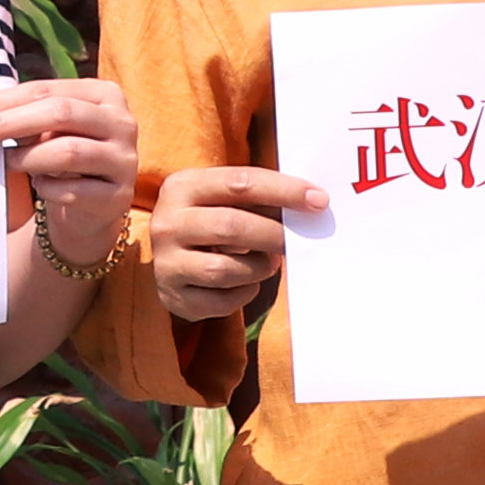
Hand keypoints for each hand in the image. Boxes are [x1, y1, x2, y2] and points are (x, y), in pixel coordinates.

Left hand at [0, 77, 142, 262]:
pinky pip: (74, 190)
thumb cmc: (61, 158)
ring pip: (68, 151)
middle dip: (10, 123)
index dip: (3, 101)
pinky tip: (40, 186)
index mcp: (105, 94)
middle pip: (60, 113)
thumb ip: (22, 116)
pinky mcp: (119, 196)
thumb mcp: (46, 130)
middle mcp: (122, 122)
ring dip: (28, 157)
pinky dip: (47, 188)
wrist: (88, 209)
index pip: (47, 90)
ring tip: (7, 162)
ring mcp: (125, 160)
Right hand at [136, 165, 321, 324]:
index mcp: (181, 186)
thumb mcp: (221, 198)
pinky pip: (222, 300)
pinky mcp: (174, 297)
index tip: (319, 200)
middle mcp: (167, 223)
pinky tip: (245, 282)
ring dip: (260, 267)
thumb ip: (258, 198)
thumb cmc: (210, 219)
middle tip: (297, 240)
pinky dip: (245, 292)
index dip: (284, 191)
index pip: (239, 183)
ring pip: (226, 269)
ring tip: (268, 262)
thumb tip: (311, 204)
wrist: (168, 257)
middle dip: (274, 234)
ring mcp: (166, 263)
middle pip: (232, 227)